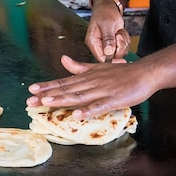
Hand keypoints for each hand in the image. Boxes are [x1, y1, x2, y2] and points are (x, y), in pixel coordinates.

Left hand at [26, 55, 157, 118]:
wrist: (145, 73)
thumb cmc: (122, 72)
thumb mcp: (98, 68)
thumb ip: (79, 67)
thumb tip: (63, 60)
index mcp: (86, 77)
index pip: (63, 82)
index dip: (47, 86)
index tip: (31, 90)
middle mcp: (91, 83)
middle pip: (66, 90)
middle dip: (48, 95)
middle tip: (30, 101)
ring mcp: (102, 91)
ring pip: (79, 96)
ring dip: (62, 99)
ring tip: (47, 102)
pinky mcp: (114, 99)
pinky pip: (99, 106)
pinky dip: (88, 110)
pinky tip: (78, 115)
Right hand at [86, 4, 131, 61]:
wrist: (109, 7)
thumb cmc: (105, 13)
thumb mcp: (107, 24)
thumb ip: (108, 39)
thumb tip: (108, 52)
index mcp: (93, 42)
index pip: (101, 58)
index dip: (111, 58)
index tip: (119, 51)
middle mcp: (99, 46)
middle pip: (112, 56)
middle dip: (119, 46)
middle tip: (118, 35)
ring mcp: (107, 46)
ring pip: (119, 52)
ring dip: (123, 42)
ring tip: (119, 32)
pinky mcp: (114, 44)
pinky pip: (124, 48)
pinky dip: (125, 40)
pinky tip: (121, 33)